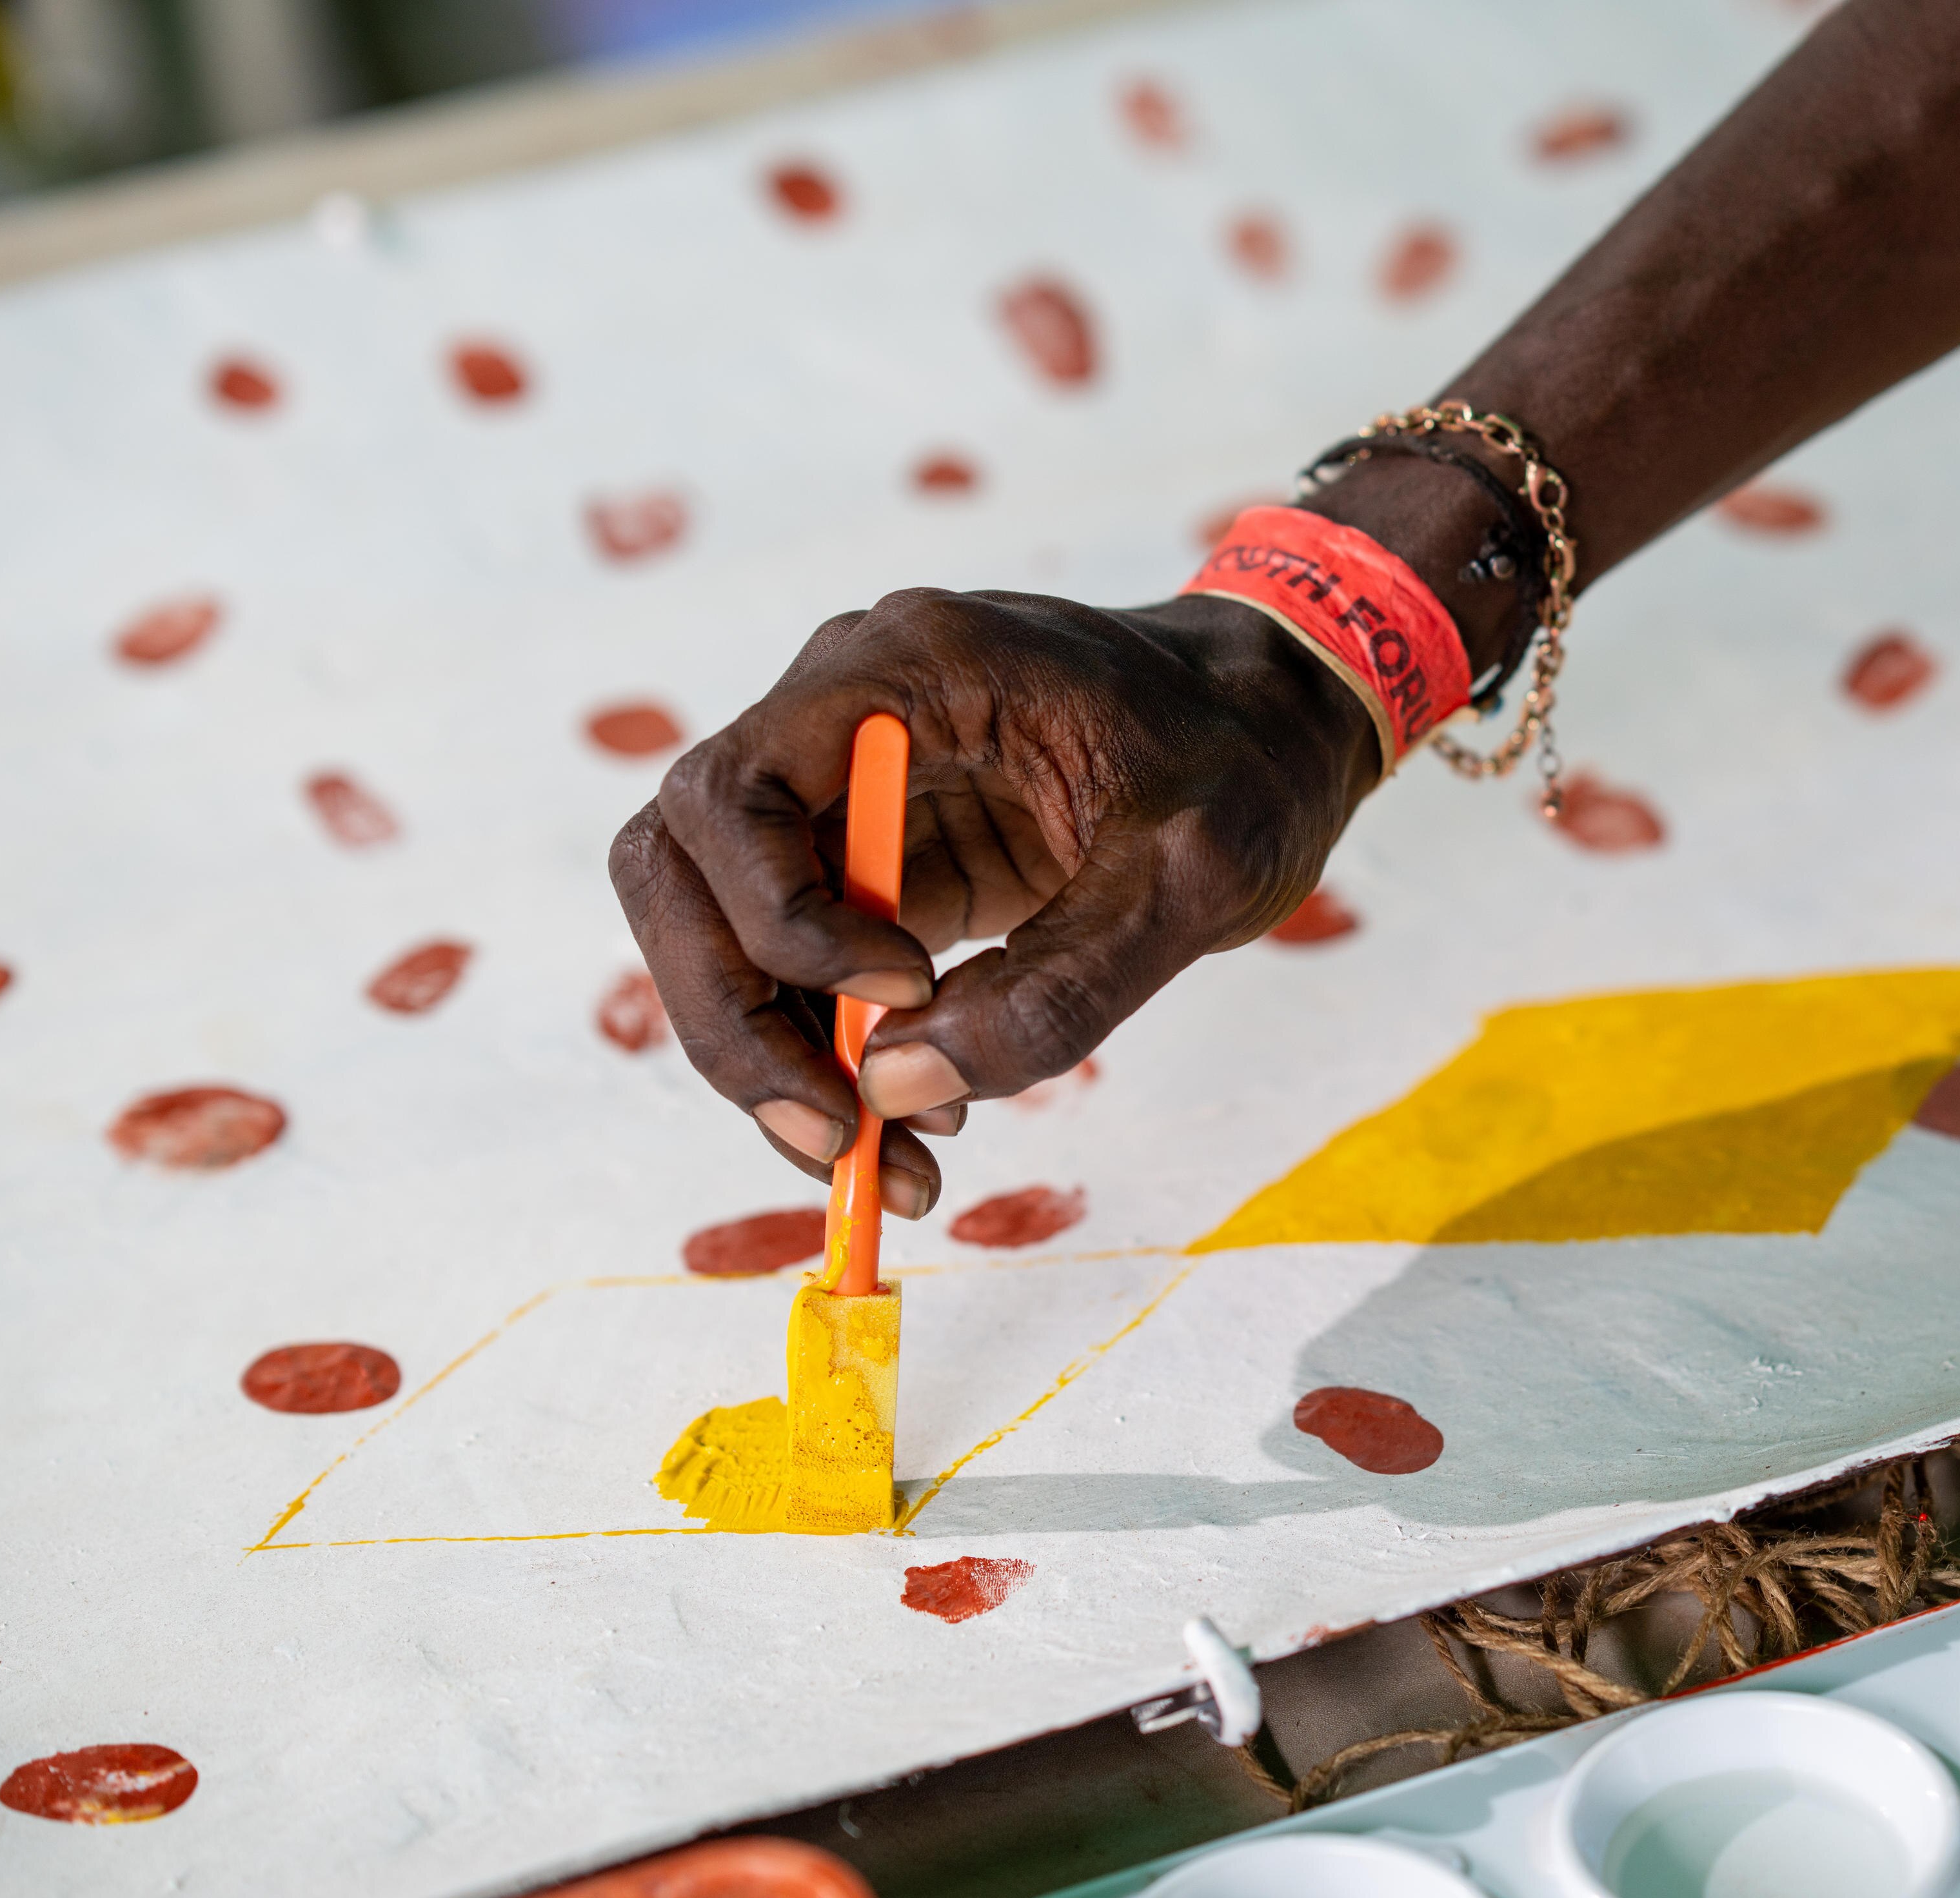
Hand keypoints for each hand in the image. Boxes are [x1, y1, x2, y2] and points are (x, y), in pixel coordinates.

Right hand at [610, 587, 1382, 1209]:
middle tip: (836, 1137)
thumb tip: (892, 1089)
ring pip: (720, 937)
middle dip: (735, 1020)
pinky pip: (796, 973)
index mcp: (903, 670)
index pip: (730, 795)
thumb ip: (1058, 987)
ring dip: (774, 1065)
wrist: (1280, 722)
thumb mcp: (1190, 876)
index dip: (780, 918)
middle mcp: (843, 720)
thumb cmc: (1244, 762)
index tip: (905, 993)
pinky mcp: (875, 866)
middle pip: (679, 872)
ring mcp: (847, 795)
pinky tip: (910, 1127)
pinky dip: (829, 1062)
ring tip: (888, 1165)